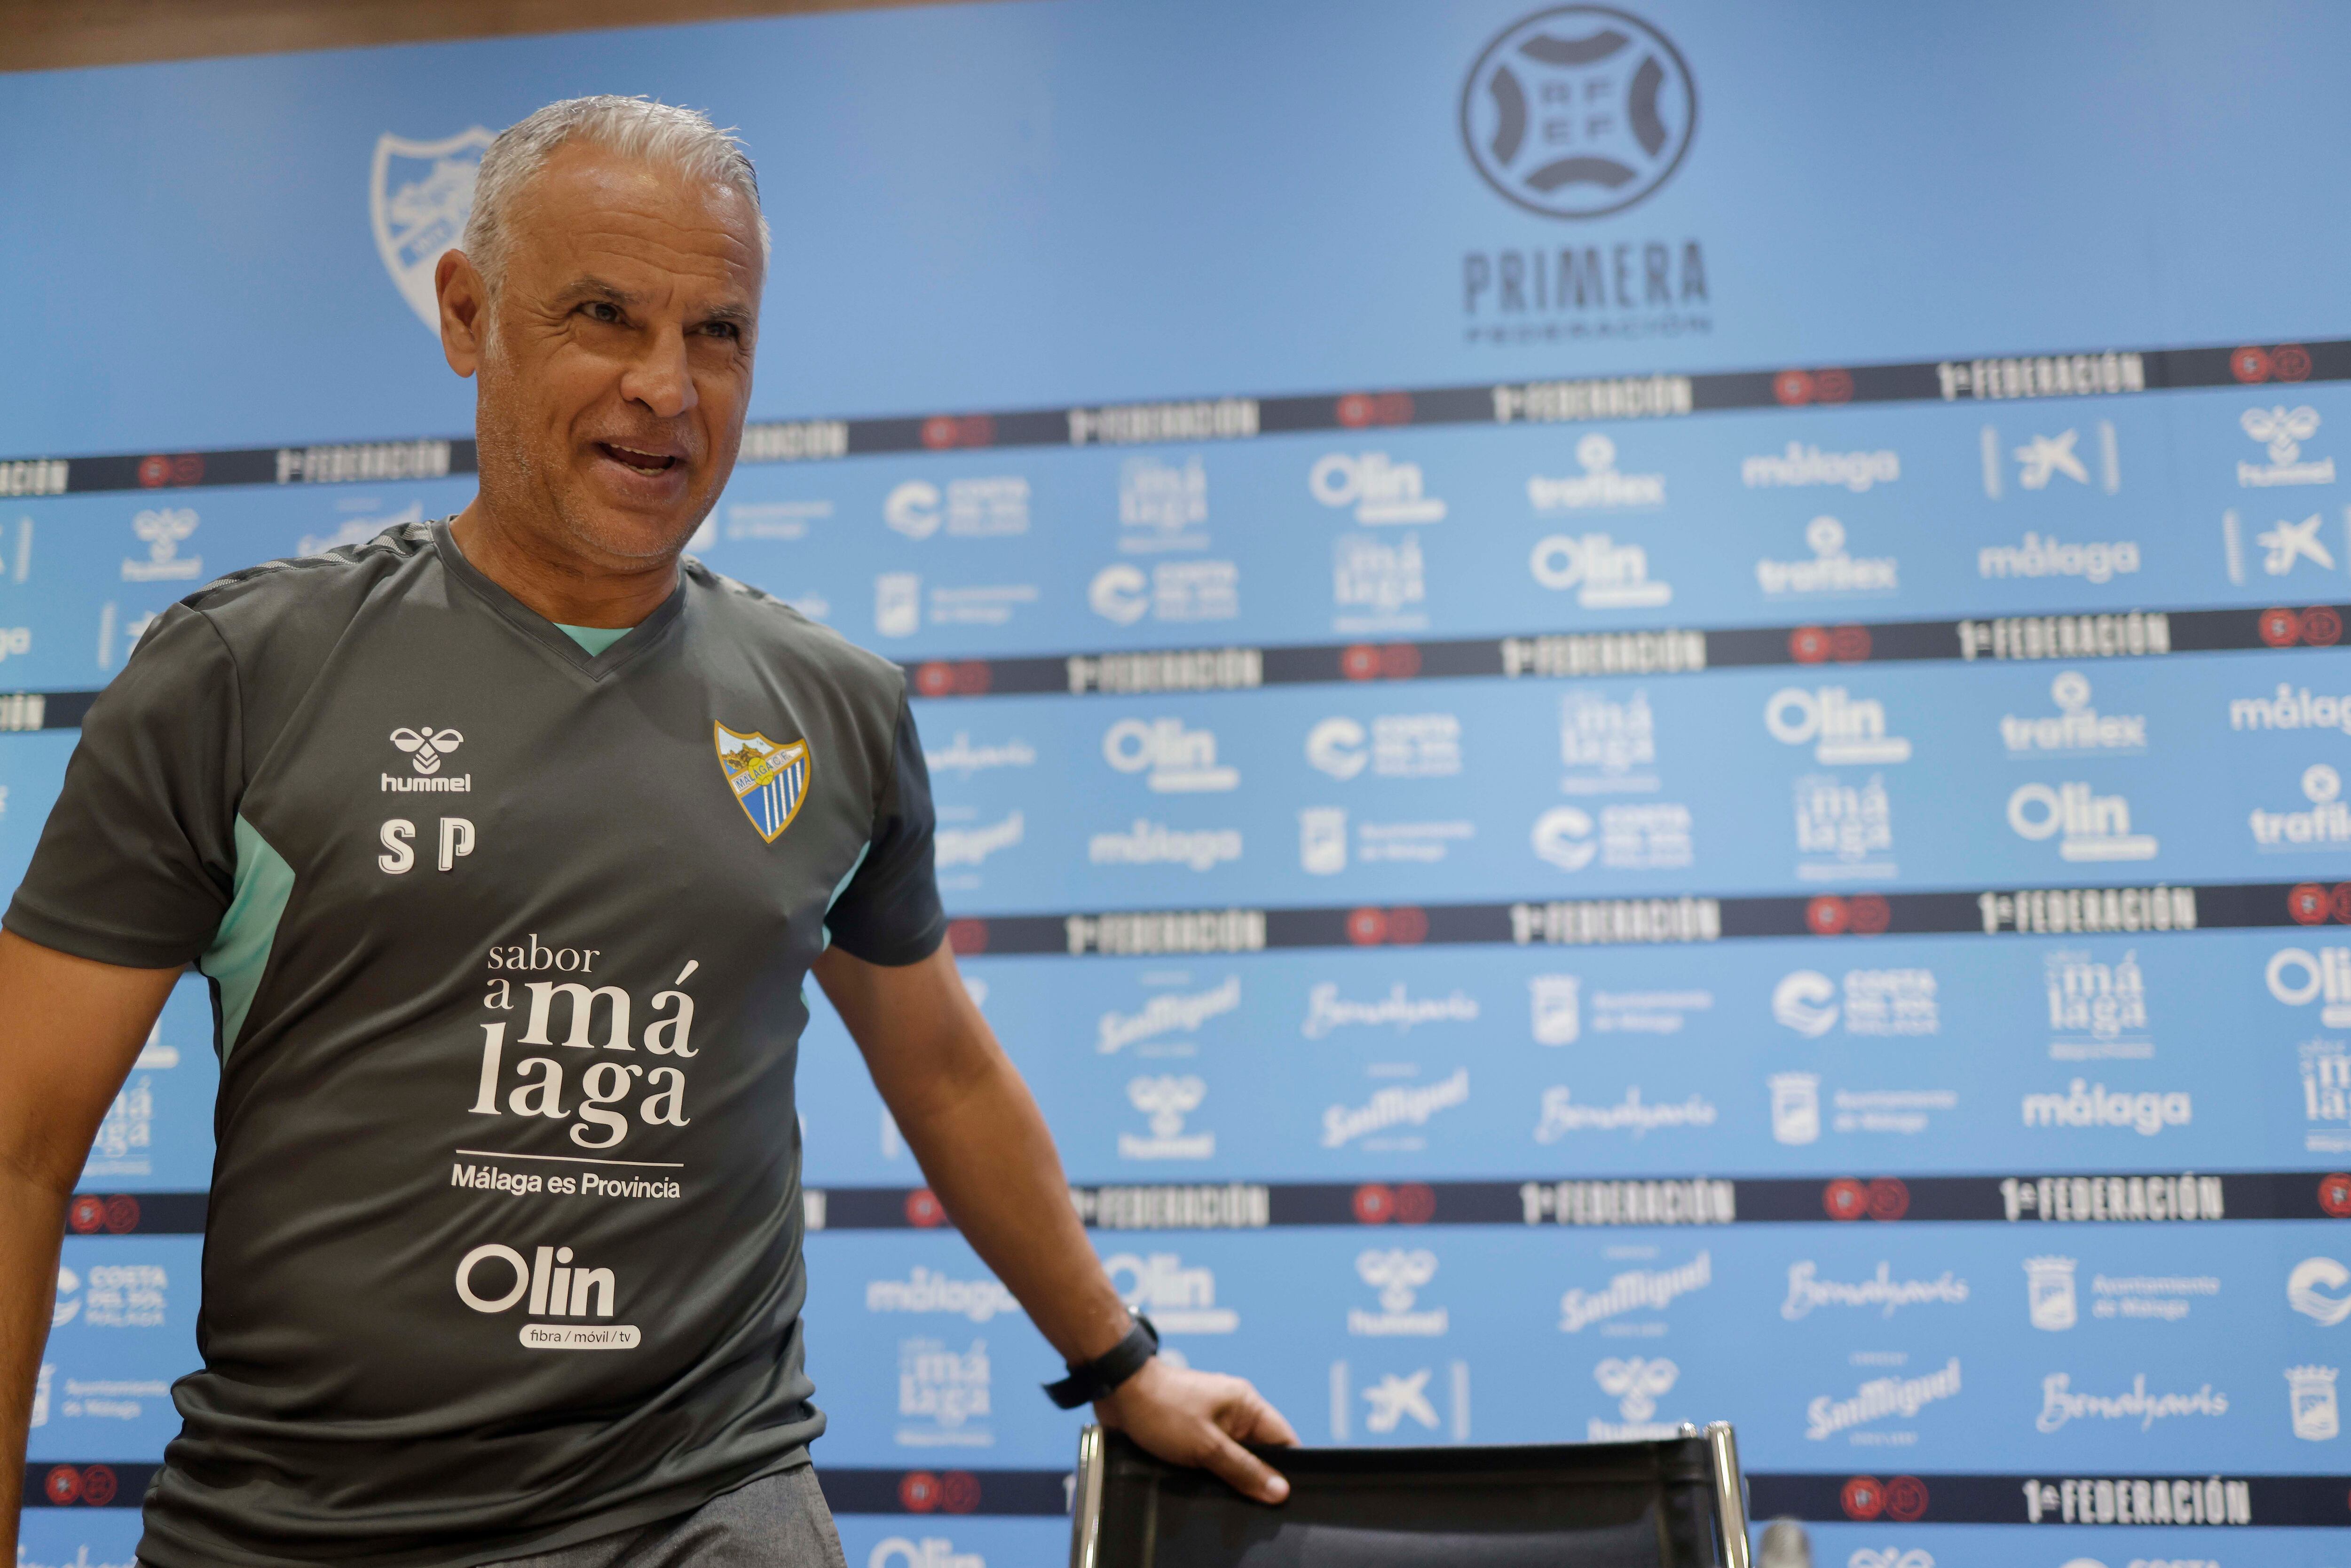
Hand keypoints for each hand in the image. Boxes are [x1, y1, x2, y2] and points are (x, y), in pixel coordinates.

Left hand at [1095, 1356, 1298, 1504]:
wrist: (1118, 1389)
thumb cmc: (1162, 1409)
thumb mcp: (1207, 1446)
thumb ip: (1244, 1469)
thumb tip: (1280, 1491)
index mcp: (1247, 1404)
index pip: (1284, 1440)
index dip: (1287, 1469)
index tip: (1281, 1497)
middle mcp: (1235, 1411)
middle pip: (1261, 1452)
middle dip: (1255, 1476)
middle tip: (1248, 1500)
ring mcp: (1214, 1421)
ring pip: (1236, 1457)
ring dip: (1230, 1474)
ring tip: (1222, 1490)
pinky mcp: (1195, 1431)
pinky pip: (1214, 1455)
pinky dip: (1211, 1470)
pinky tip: (1204, 1482)